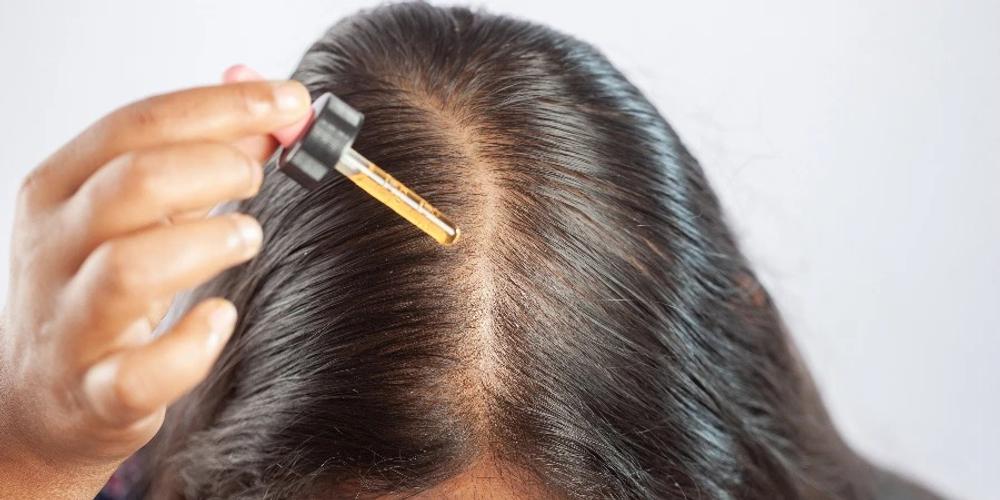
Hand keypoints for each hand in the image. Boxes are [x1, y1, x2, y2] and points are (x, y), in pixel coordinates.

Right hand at [0, 79, 310, 496]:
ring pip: (131, 266)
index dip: (223, 105)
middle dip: (214, 167)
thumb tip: (271, 107)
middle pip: (133, 183)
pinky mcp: (94, 393)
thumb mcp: (134, 215)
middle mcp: (54, 249)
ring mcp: (70, 324)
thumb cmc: (100, 291)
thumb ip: (199, 159)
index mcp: (61, 190)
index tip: (291, 99)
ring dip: (207, 242)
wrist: (39, 399)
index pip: (138, 123)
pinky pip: (142, 372)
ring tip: (246, 237)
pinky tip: (219, 319)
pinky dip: (192, 345)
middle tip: (255, 177)